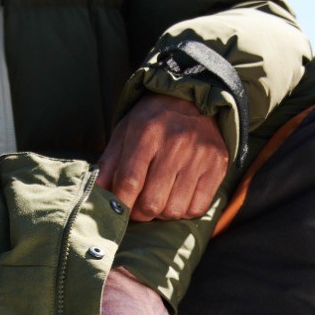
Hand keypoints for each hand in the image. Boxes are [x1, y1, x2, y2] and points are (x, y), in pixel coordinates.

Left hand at [97, 94, 227, 221]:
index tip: (118, 209)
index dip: (121, 203)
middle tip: (139, 206)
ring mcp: (199, 156)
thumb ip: (109, 163)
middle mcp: (175, 144)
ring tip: (160, 198)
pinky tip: (178, 197)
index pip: (130, 181)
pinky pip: (197, 208)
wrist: (194, 101)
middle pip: (152, 202)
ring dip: (162, 213)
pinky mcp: (217, 166)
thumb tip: (97, 195)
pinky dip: (183, 211)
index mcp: (147, 132)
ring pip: (174, 210)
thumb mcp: (125, 132)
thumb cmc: (153, 121)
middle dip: (140, 213)